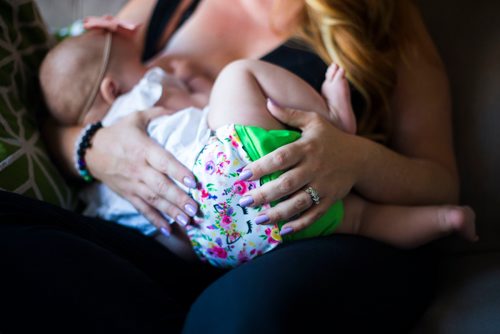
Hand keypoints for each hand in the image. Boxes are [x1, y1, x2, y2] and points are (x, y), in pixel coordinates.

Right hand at [86, 107, 198, 234]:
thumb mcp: (136, 117)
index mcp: (143, 149)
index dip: (178, 171)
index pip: (163, 161)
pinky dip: (155, 220)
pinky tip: (168, 230)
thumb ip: (158, 113)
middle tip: (195, 208)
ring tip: (187, 220)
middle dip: (178, 198)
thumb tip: (179, 110)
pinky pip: (142, 209)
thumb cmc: (119, 133)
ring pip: (154, 200)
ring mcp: (133, 184)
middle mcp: (139, 168)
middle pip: (160, 185)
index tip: (193, 181)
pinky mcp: (128, 194)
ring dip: (171, 211)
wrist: (90, 150)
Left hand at [239, 100, 364, 234]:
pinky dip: (300, 224)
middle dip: (264, 194)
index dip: (261, 166)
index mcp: (306, 147)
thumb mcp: (313, 121)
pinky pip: (314, 215)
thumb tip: (268, 102)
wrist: (360, 158)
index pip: (280, 158)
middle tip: (244, 202)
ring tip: (258, 219)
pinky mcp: (330, 199)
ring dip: (278, 213)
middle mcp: (314, 167)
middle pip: (286, 183)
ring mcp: (323, 186)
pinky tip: (284, 230)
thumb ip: (290, 114)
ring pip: (298, 202)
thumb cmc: (330, 138)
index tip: (242, 174)